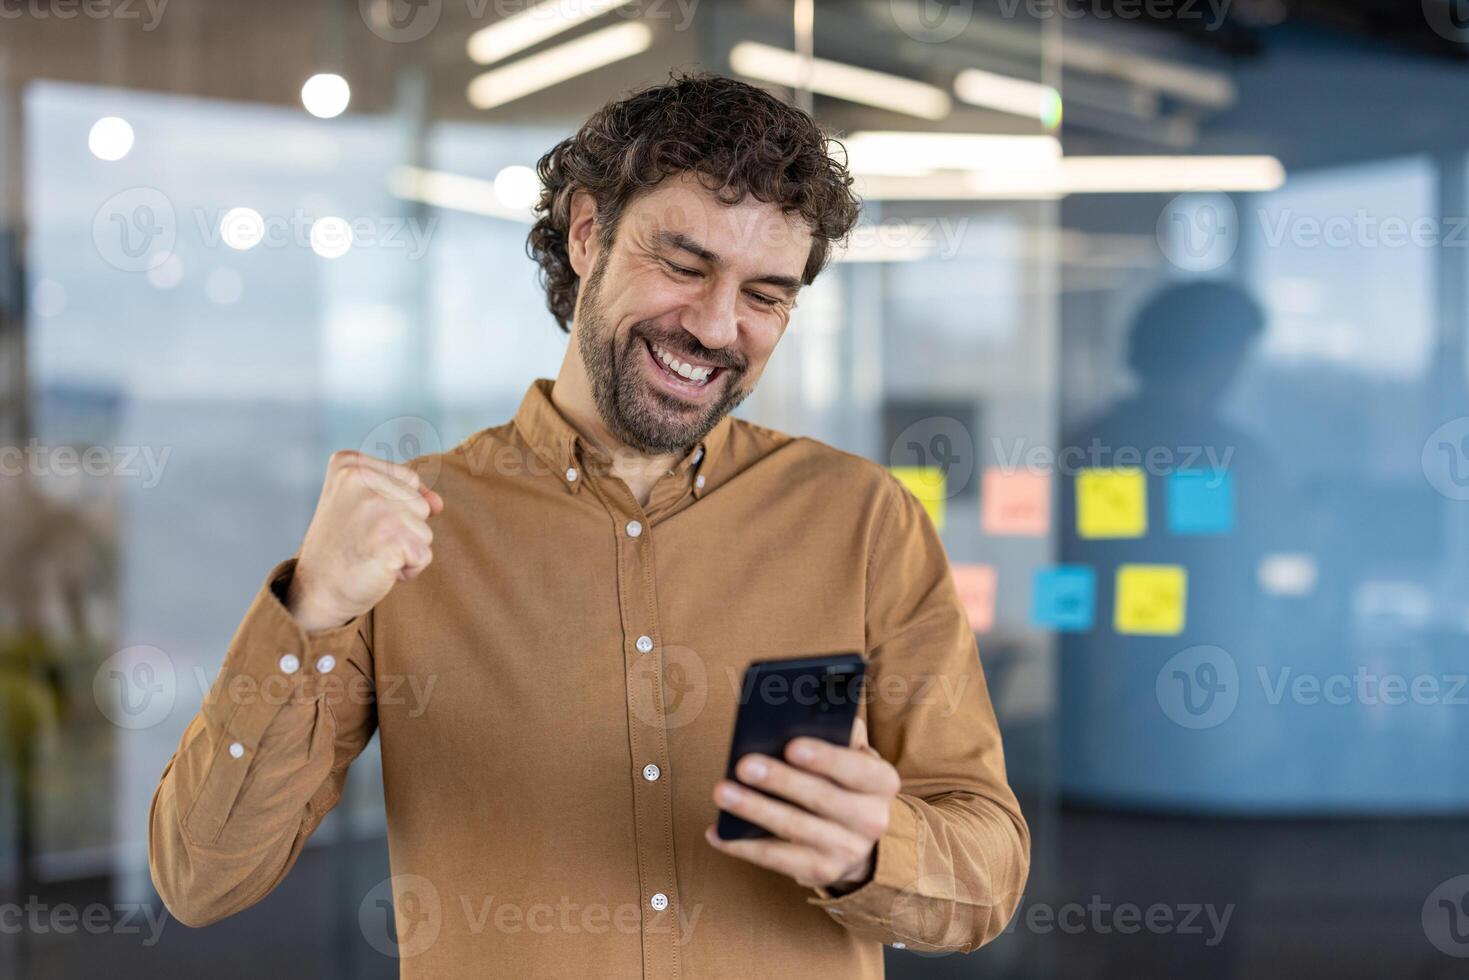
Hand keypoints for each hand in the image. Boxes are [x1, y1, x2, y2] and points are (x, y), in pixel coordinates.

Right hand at [286, 450, 443, 630]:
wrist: (316, 591)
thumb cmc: (343, 548)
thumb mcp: (366, 507)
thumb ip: (405, 494)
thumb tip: (438, 504)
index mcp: (349, 464)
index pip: (408, 479)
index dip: (395, 508)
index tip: (362, 522)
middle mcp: (360, 479)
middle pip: (420, 503)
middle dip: (402, 530)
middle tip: (364, 541)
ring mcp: (376, 508)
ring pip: (424, 530)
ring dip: (404, 550)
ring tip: (370, 554)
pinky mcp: (390, 538)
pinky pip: (423, 555)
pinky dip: (408, 569)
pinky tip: (378, 569)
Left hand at [705, 717, 900, 890]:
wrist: (859, 837)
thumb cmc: (845, 781)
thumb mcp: (852, 755)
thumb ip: (838, 732)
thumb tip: (807, 712)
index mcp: (882, 782)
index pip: (857, 769)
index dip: (825, 759)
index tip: (791, 746)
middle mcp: (872, 819)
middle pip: (821, 798)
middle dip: (779, 780)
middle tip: (744, 764)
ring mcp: (848, 850)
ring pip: (794, 829)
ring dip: (754, 809)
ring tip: (722, 791)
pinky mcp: (822, 872)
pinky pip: (777, 860)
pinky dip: (744, 847)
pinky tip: (718, 832)